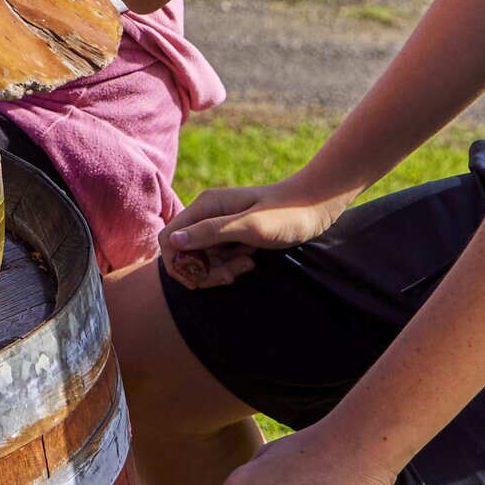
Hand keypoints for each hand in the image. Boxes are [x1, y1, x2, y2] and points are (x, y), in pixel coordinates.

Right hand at [159, 182, 352, 289]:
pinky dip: (230, 267)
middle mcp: (207, 214)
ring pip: (202, 259)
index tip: (199, 279)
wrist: (315, 207)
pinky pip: (218, 259)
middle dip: (203, 271)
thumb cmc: (286, 214)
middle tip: (230, 276)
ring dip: (219, 271)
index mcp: (205, 206)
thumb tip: (173, 242)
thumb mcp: (250, 226)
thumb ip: (211, 232)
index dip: (177, 263)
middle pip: (184, 253)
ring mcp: (218, 226)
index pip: (169, 238)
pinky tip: (250, 263)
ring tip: (247, 266)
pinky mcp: (232, 236)